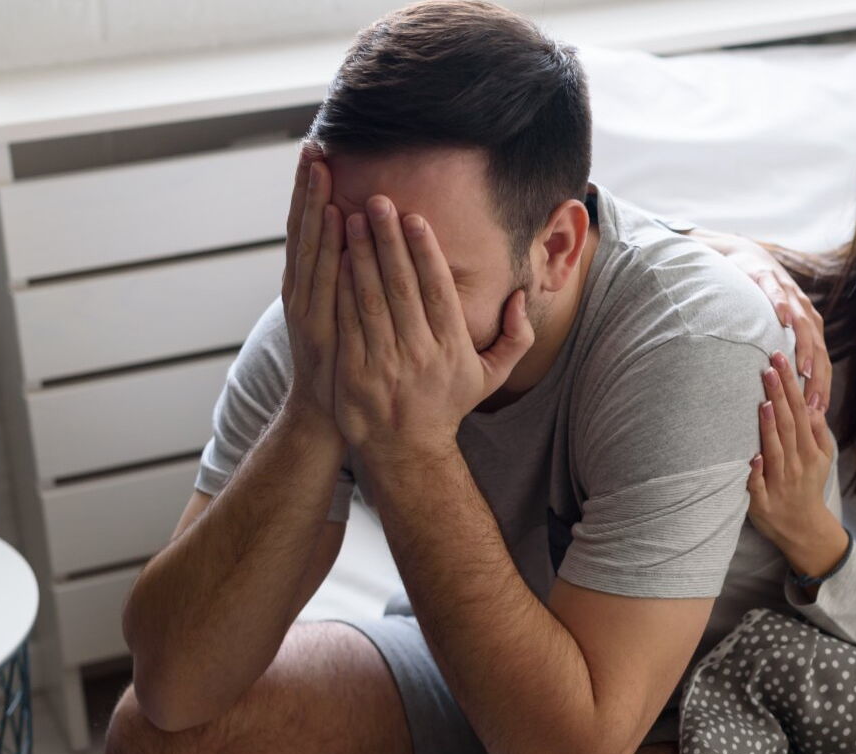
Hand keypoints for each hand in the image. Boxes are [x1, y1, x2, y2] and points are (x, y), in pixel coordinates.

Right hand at [280, 142, 345, 429]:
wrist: (328, 413)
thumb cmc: (344, 363)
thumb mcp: (345, 317)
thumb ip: (351, 282)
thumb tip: (361, 243)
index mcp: (312, 284)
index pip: (310, 227)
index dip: (311, 191)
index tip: (319, 151)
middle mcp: (302, 288)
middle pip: (303, 228)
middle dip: (307, 187)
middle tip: (313, 146)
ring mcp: (305, 304)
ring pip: (308, 245)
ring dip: (312, 204)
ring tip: (319, 169)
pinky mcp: (314, 321)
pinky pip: (319, 275)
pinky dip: (322, 244)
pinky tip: (329, 217)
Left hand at [334, 195, 534, 465]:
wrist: (407, 450)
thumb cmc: (447, 404)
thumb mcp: (491, 375)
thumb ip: (516, 337)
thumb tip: (521, 298)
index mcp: (451, 348)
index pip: (437, 290)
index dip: (425, 252)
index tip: (415, 218)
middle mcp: (419, 353)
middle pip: (401, 286)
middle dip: (388, 240)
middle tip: (377, 201)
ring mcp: (384, 364)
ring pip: (370, 299)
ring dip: (360, 255)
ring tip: (352, 218)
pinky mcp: (354, 372)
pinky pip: (346, 322)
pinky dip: (339, 288)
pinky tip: (334, 258)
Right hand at [696, 232, 831, 411]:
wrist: (750, 259)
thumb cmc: (762, 301)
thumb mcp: (778, 330)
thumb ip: (785, 355)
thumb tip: (787, 392)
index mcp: (810, 326)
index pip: (821, 360)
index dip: (822, 385)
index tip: (819, 412)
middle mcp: (805, 311)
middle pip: (816, 346)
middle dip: (817, 375)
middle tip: (813, 402)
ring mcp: (788, 294)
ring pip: (801, 322)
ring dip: (804, 346)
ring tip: (803, 368)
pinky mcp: (768, 278)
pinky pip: (777, 293)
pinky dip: (781, 305)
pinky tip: (782, 319)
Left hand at [747, 350, 845, 577]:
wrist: (805, 530)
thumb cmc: (808, 486)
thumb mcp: (822, 459)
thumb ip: (818, 432)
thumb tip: (814, 404)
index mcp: (809, 451)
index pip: (800, 411)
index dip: (792, 386)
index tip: (783, 361)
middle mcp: (796, 464)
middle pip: (788, 424)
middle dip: (779, 394)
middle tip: (771, 365)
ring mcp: (779, 483)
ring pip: (775, 450)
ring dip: (769, 426)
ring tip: (763, 400)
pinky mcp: (763, 503)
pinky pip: (758, 486)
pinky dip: (757, 472)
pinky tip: (753, 456)